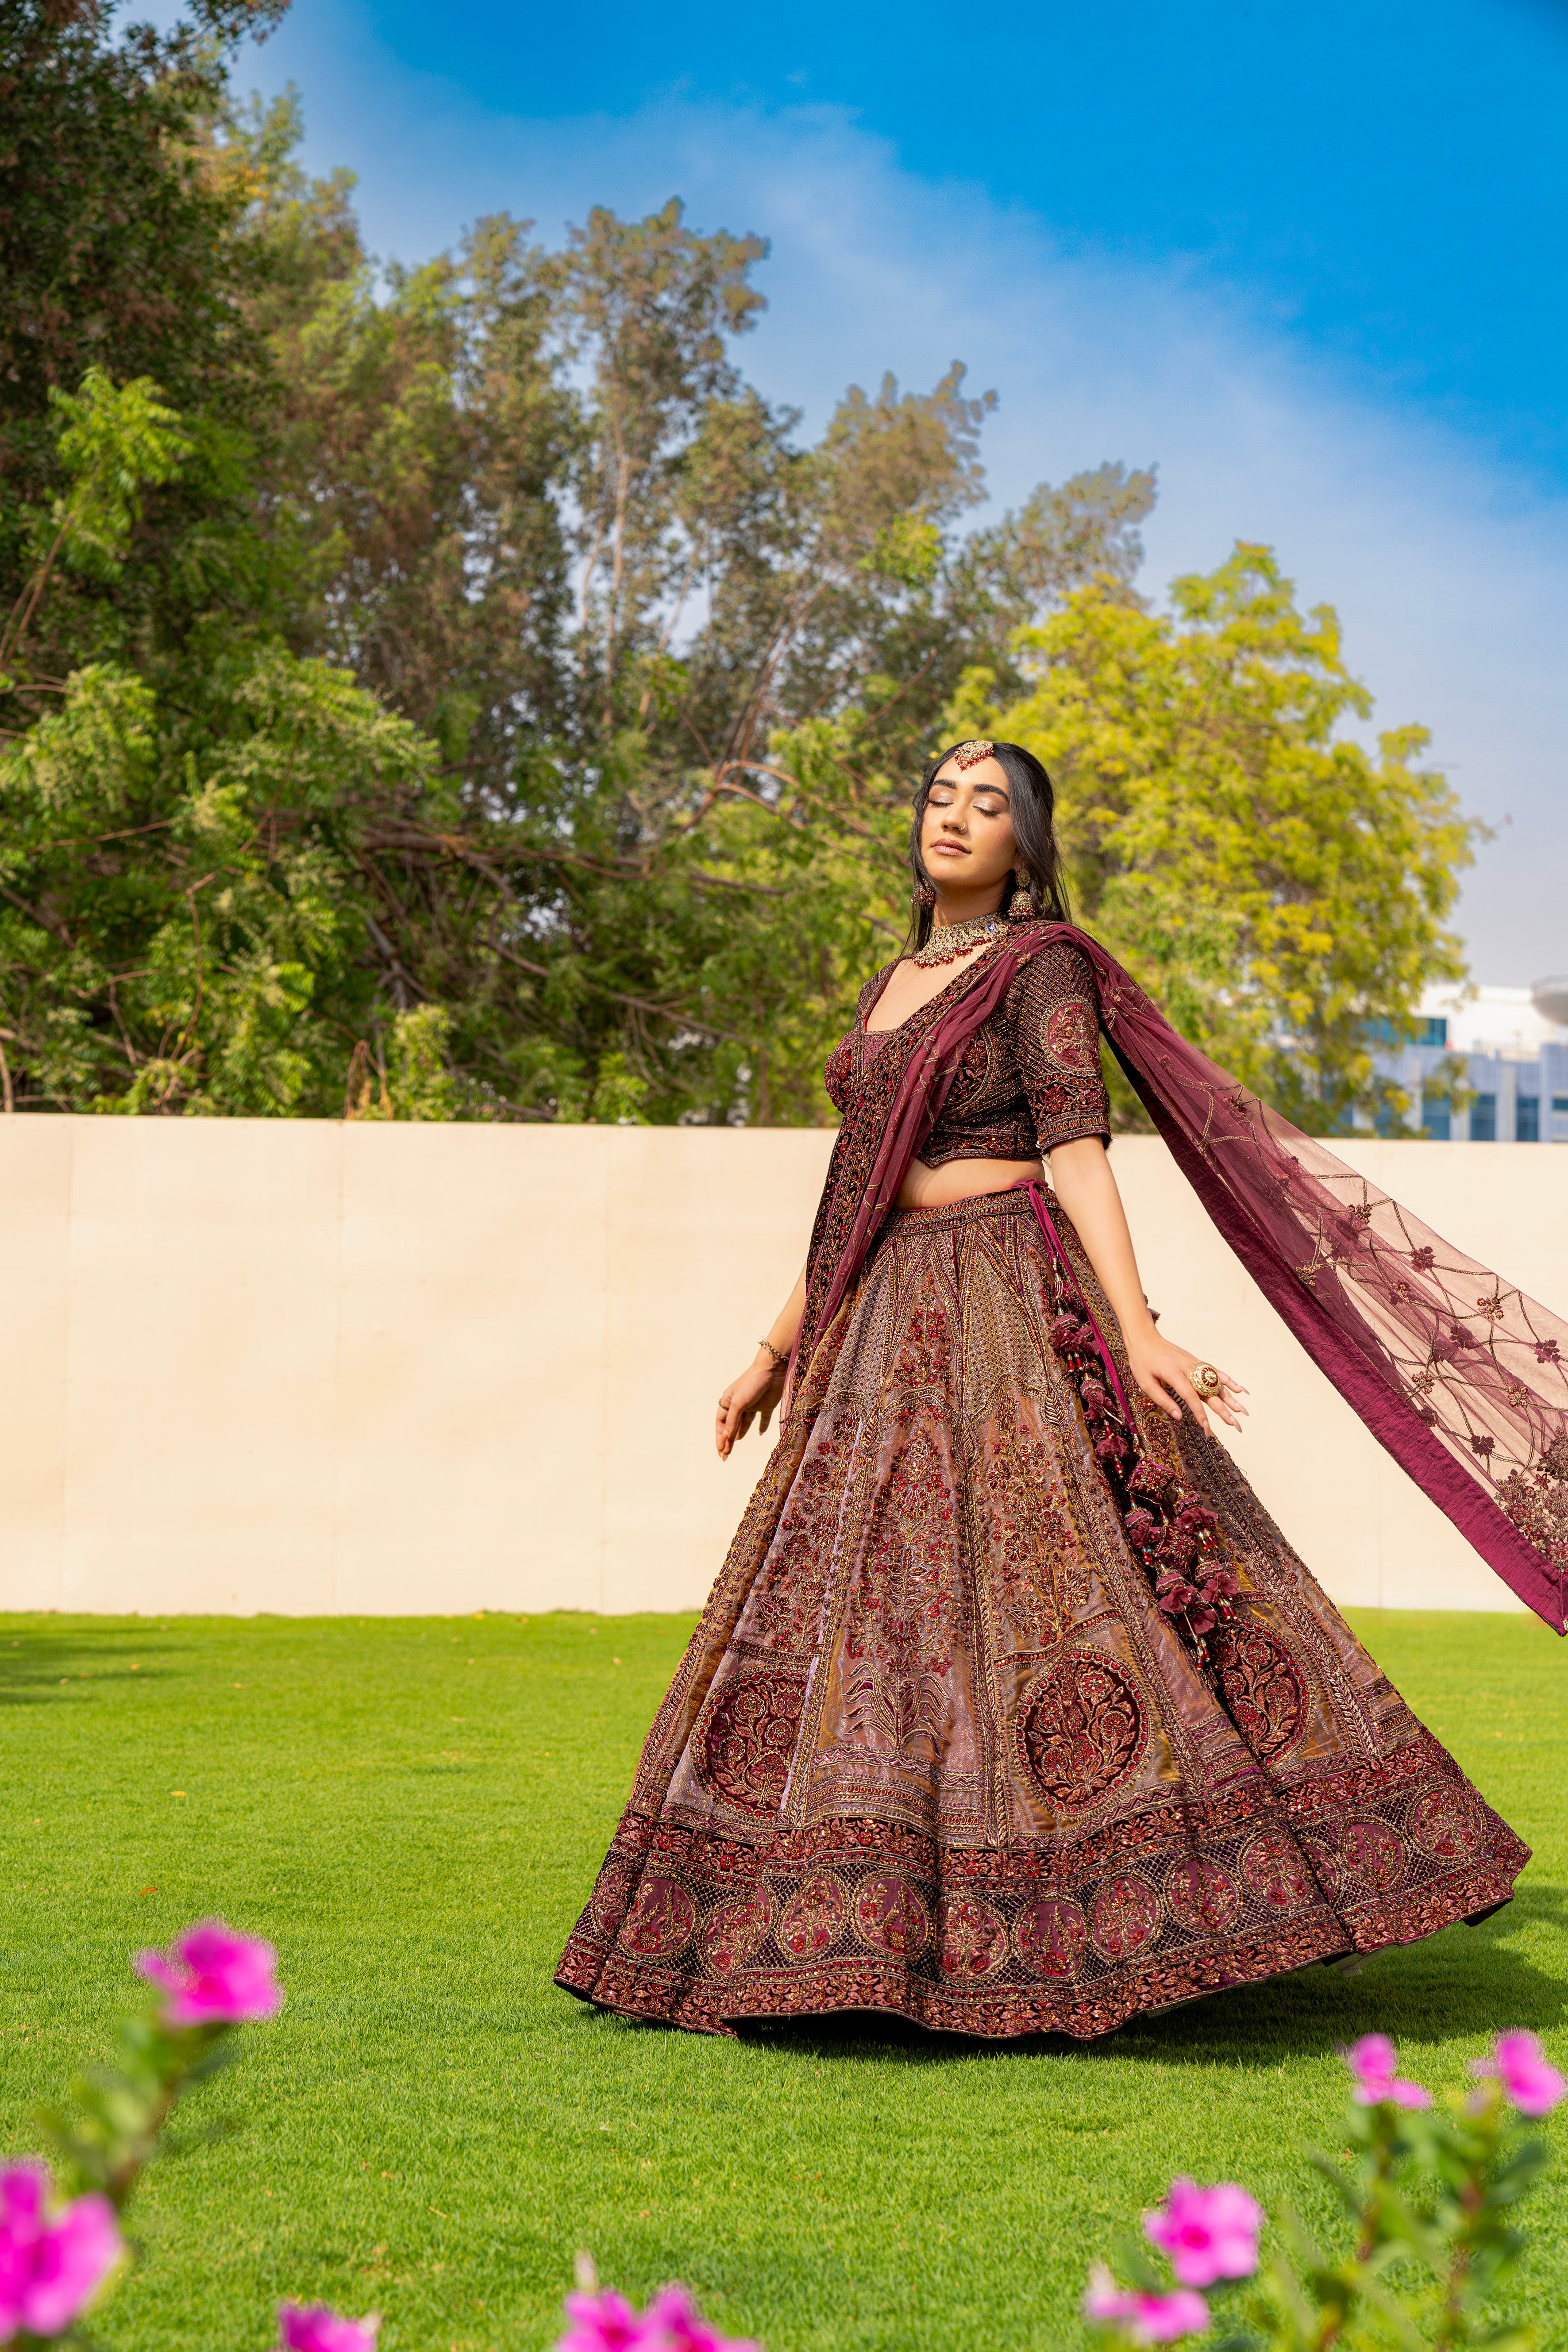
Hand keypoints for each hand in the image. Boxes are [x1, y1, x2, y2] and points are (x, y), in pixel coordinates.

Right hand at [716, 1352, 787, 1458]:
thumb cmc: (751, 1384)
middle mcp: (739, 1404)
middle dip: (728, 1439)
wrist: (772, 1370)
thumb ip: (733, 1421)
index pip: (721, 1423)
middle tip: (726, 1455)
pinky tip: (760, 1432)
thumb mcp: (738, 1403)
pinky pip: (762, 1418)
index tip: (721, 1450)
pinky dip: (761, 1425)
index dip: (720, 1437)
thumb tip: (727, 1438)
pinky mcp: (766, 1405)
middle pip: (731, 1425)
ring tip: (736, 1444)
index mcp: (728, 1401)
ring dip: (740, 1433)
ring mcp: (753, 1405)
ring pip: (744, 1423)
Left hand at [1124, 1329, 1248, 1435]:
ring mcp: (1195, 1365)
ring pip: (1217, 1383)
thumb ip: (1163, 1400)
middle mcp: (1189, 1369)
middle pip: (1210, 1393)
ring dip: (1231, 1398)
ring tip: (1243, 1411)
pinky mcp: (1197, 1362)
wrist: (1146, 1339)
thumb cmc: (1142, 1363)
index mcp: (1174, 1375)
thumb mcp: (1145, 1383)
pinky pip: (1216, 1372)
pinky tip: (1240, 1389)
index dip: (1200, 1414)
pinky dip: (1229, 1381)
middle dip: (1223, 1411)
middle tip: (1236, 1426)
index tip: (1207, 1429)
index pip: (1191, 1398)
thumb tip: (1179, 1417)